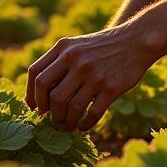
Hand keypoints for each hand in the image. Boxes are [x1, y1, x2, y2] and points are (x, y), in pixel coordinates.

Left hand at [24, 25, 155, 131]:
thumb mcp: (77, 45)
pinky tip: (83, 126)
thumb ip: (57, 62)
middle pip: (50, 94)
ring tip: (68, 126)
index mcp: (64, 48)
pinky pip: (92, 113)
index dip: (31, 94)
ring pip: (70, 107)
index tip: (34, 108)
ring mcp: (94, 74)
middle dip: (47, 112)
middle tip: (51, 120)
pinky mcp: (110, 87)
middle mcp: (76, 60)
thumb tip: (37, 96)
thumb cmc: (102, 47)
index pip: (35, 73)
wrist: (136, 40)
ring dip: (66, 122)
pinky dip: (85, 124)